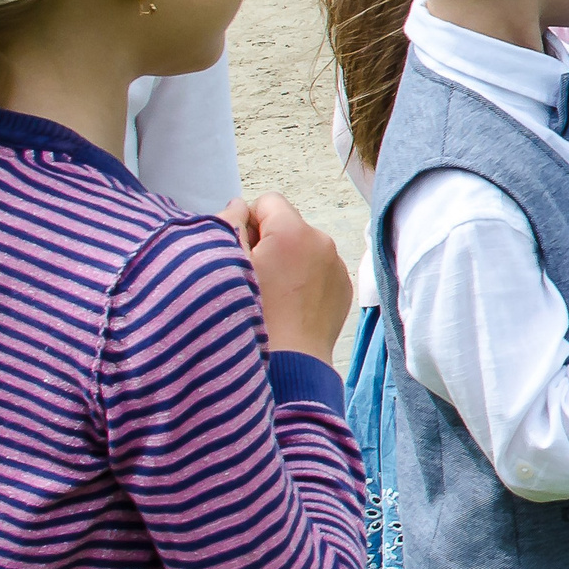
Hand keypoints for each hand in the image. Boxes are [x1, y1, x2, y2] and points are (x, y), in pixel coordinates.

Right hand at [236, 194, 353, 362]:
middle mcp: (323, 242)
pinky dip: (303, 281)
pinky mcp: (343, 289)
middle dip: (268, 243)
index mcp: (294, 231)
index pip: (267, 202)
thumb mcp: (225, 266)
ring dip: (286, 263)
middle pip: (287, 226)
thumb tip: (238, 206)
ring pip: (303, 249)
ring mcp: (337, 267)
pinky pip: (318, 272)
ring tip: (269, 296)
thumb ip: (228, 226)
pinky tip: (287, 307)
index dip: (247, 223)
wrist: (286, 366)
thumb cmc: (251, 317)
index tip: (239, 252)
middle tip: (251, 277)